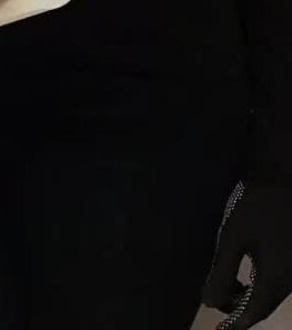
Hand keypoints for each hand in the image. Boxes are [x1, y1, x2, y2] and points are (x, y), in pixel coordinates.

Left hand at [204, 182, 291, 328]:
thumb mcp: (234, 238)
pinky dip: (258, 283)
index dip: (234, 322)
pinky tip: (244, 270)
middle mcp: (289, 282)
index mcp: (275, 280)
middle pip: (263, 306)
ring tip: (224, 284)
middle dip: (238, 307)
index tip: (219, 329)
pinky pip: (276, 281)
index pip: (253, 314)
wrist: (285, 179)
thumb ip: (222, 272)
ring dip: (248, 294)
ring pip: (270, 294)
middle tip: (215, 297)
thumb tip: (209, 302)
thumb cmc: (258, 208)